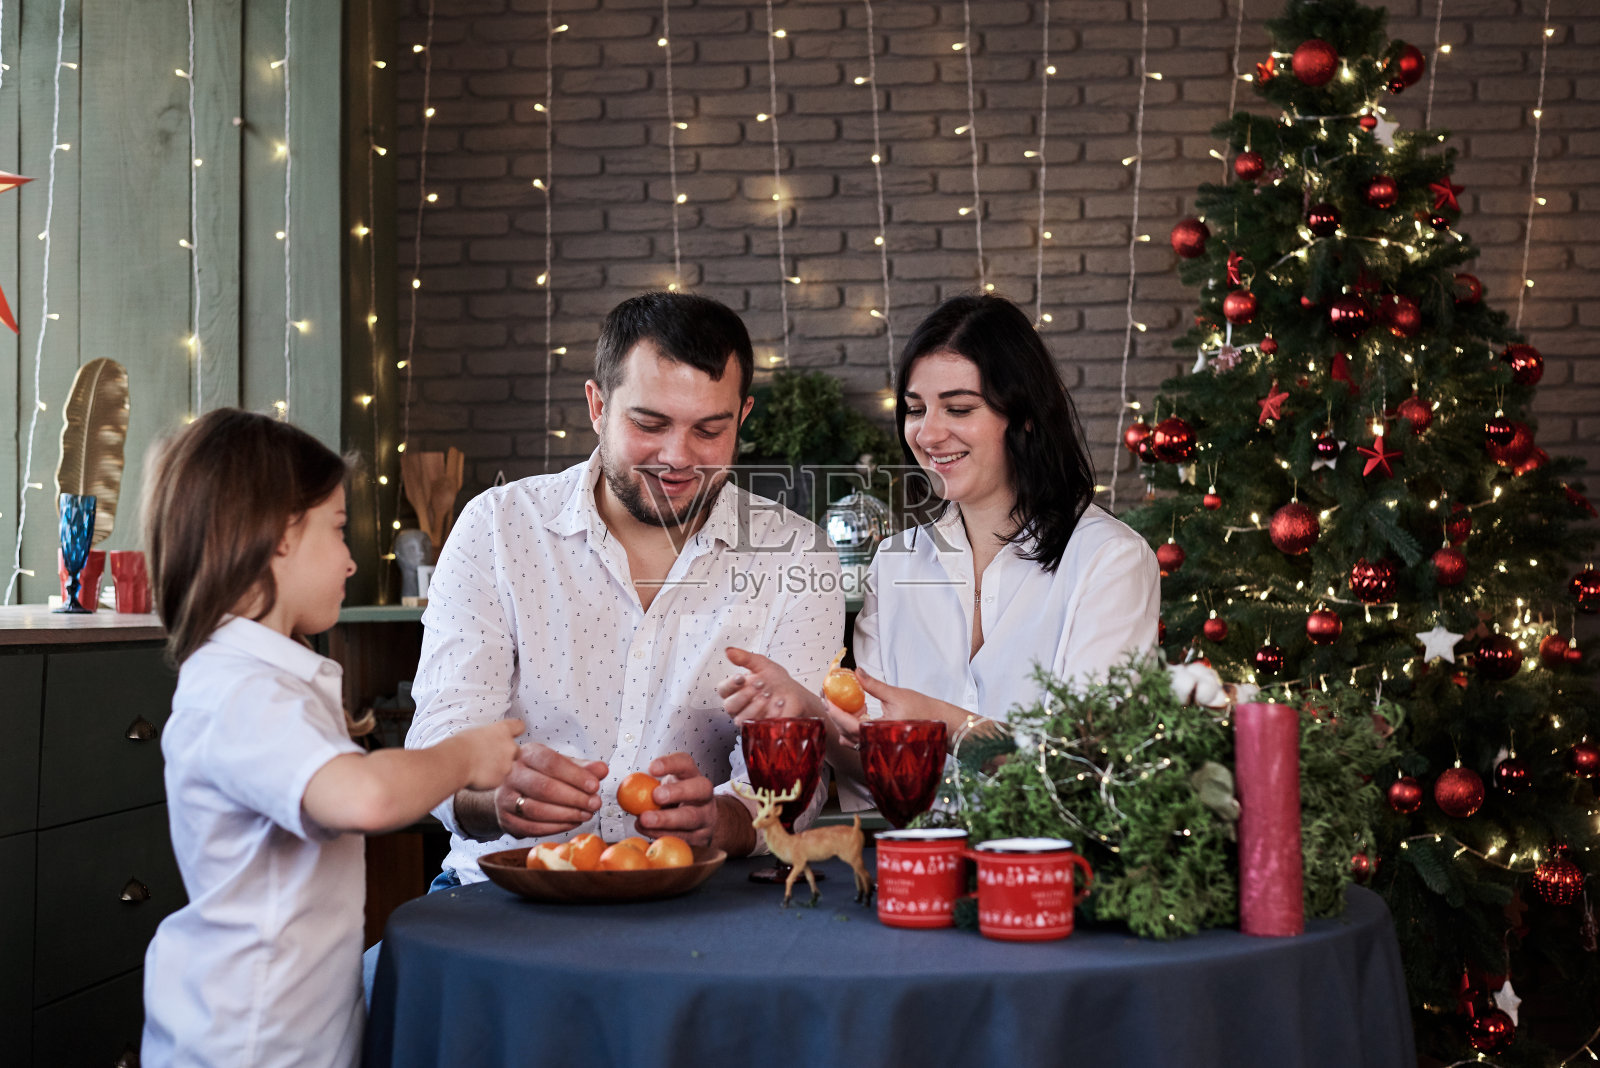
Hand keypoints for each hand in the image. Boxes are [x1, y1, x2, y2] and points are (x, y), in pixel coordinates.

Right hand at [456, 719, 523, 789]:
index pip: (519, 726)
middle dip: (507, 755)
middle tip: (491, 757)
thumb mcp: (476, 733)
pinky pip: (497, 780)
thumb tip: (488, 742)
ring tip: (479, 767)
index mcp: (502, 730)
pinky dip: (490, 779)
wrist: (455, 762)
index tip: (514, 734)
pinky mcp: (501, 779)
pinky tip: (477, 776)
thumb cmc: (460, 746)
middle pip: (516, 750)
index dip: (516, 731)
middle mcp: (509, 746)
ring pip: (507, 767)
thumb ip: (489, 737)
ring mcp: (507, 764)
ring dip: (497, 768)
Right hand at [495, 743, 608, 838]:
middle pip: (544, 787)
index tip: (594, 785)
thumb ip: (583, 767)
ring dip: (567, 814)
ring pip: (537, 810)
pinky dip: (556, 827)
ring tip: (587, 814)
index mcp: (527, 754)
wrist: (512, 791)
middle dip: (574, 798)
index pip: (551, 763)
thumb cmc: (541, 775)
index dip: (575, 775)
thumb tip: (602, 770)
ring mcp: (505, 798)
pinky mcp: (506, 820)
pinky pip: (532, 828)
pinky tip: (572, 823)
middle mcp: (511, 774)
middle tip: (595, 803)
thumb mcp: (562, 765)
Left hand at [635, 752, 717, 846]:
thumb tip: (625, 793)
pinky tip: (648, 832)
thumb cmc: (677, 802)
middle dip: (677, 792)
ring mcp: (706, 817)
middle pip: (699, 789)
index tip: (652, 768)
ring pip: (691, 818)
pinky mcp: (701, 838)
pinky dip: (663, 835)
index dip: (670, 764)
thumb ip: (650, 788)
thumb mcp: (667, 788)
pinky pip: (684, 838)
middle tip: (656, 796)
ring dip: (666, 820)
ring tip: (644, 820)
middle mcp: (704, 795)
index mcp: (692, 776)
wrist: (701, 822)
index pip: (685, 763)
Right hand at [716, 647, 823, 723]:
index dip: (730, 684)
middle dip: (744, 695)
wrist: (795, 694)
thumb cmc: (775, 679)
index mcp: (734, 690)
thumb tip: (728, 651)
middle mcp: (738, 707)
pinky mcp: (759, 730)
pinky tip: (780, 704)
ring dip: (756, 706)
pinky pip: (758, 727)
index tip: (742, 677)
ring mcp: (748, 719)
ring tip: (770, 695)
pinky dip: (769, 715)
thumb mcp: (761, 664)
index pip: (723, 690)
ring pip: (741, 719)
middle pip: (729, 706)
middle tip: (761, 684)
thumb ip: (744, 658)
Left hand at [825, 668, 965, 748]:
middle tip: (827, 695)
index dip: (834, 711)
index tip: (826, 697)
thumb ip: (873, 685)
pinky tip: (852, 714)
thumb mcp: (895, 694)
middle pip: (845, 731)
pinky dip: (850, 728)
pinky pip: (858, 739)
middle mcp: (876, 742)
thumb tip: (857, 671)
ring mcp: (876, 745)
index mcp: (879, 731)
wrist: (939, 724)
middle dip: (834, 713)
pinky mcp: (878, 744)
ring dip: (841, 721)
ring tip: (837, 703)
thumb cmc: (921, 709)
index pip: (849, 725)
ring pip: (850, 737)